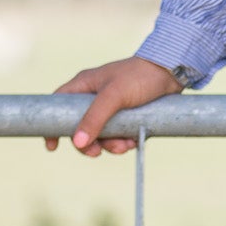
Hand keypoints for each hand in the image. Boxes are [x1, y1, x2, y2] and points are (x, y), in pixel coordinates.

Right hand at [45, 57, 183, 156]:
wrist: (172, 72)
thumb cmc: (139, 77)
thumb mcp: (113, 96)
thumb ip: (94, 118)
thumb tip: (77, 143)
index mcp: (84, 86)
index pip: (59, 105)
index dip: (52, 125)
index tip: (53, 145)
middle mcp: (95, 97)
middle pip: (81, 127)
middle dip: (90, 143)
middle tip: (97, 153)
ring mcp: (112, 107)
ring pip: (101, 135)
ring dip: (111, 144)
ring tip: (125, 145)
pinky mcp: (128, 116)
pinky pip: (119, 135)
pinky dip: (124, 141)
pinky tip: (134, 141)